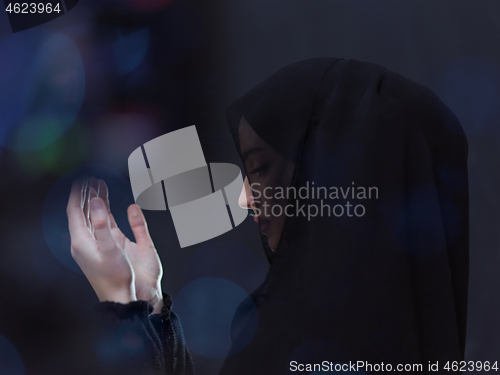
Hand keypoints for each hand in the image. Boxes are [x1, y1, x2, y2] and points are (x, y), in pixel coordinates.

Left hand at [67, 177, 163, 312]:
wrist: (126, 297)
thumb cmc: (116, 278)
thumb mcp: (109, 249)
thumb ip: (101, 224)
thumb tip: (95, 201)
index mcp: (82, 242)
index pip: (75, 212)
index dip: (77, 195)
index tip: (80, 180)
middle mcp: (89, 241)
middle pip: (84, 212)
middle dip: (87, 194)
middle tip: (90, 179)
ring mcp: (100, 244)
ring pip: (94, 217)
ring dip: (96, 201)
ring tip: (99, 186)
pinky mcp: (112, 247)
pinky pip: (106, 224)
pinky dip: (107, 212)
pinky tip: (113, 206)